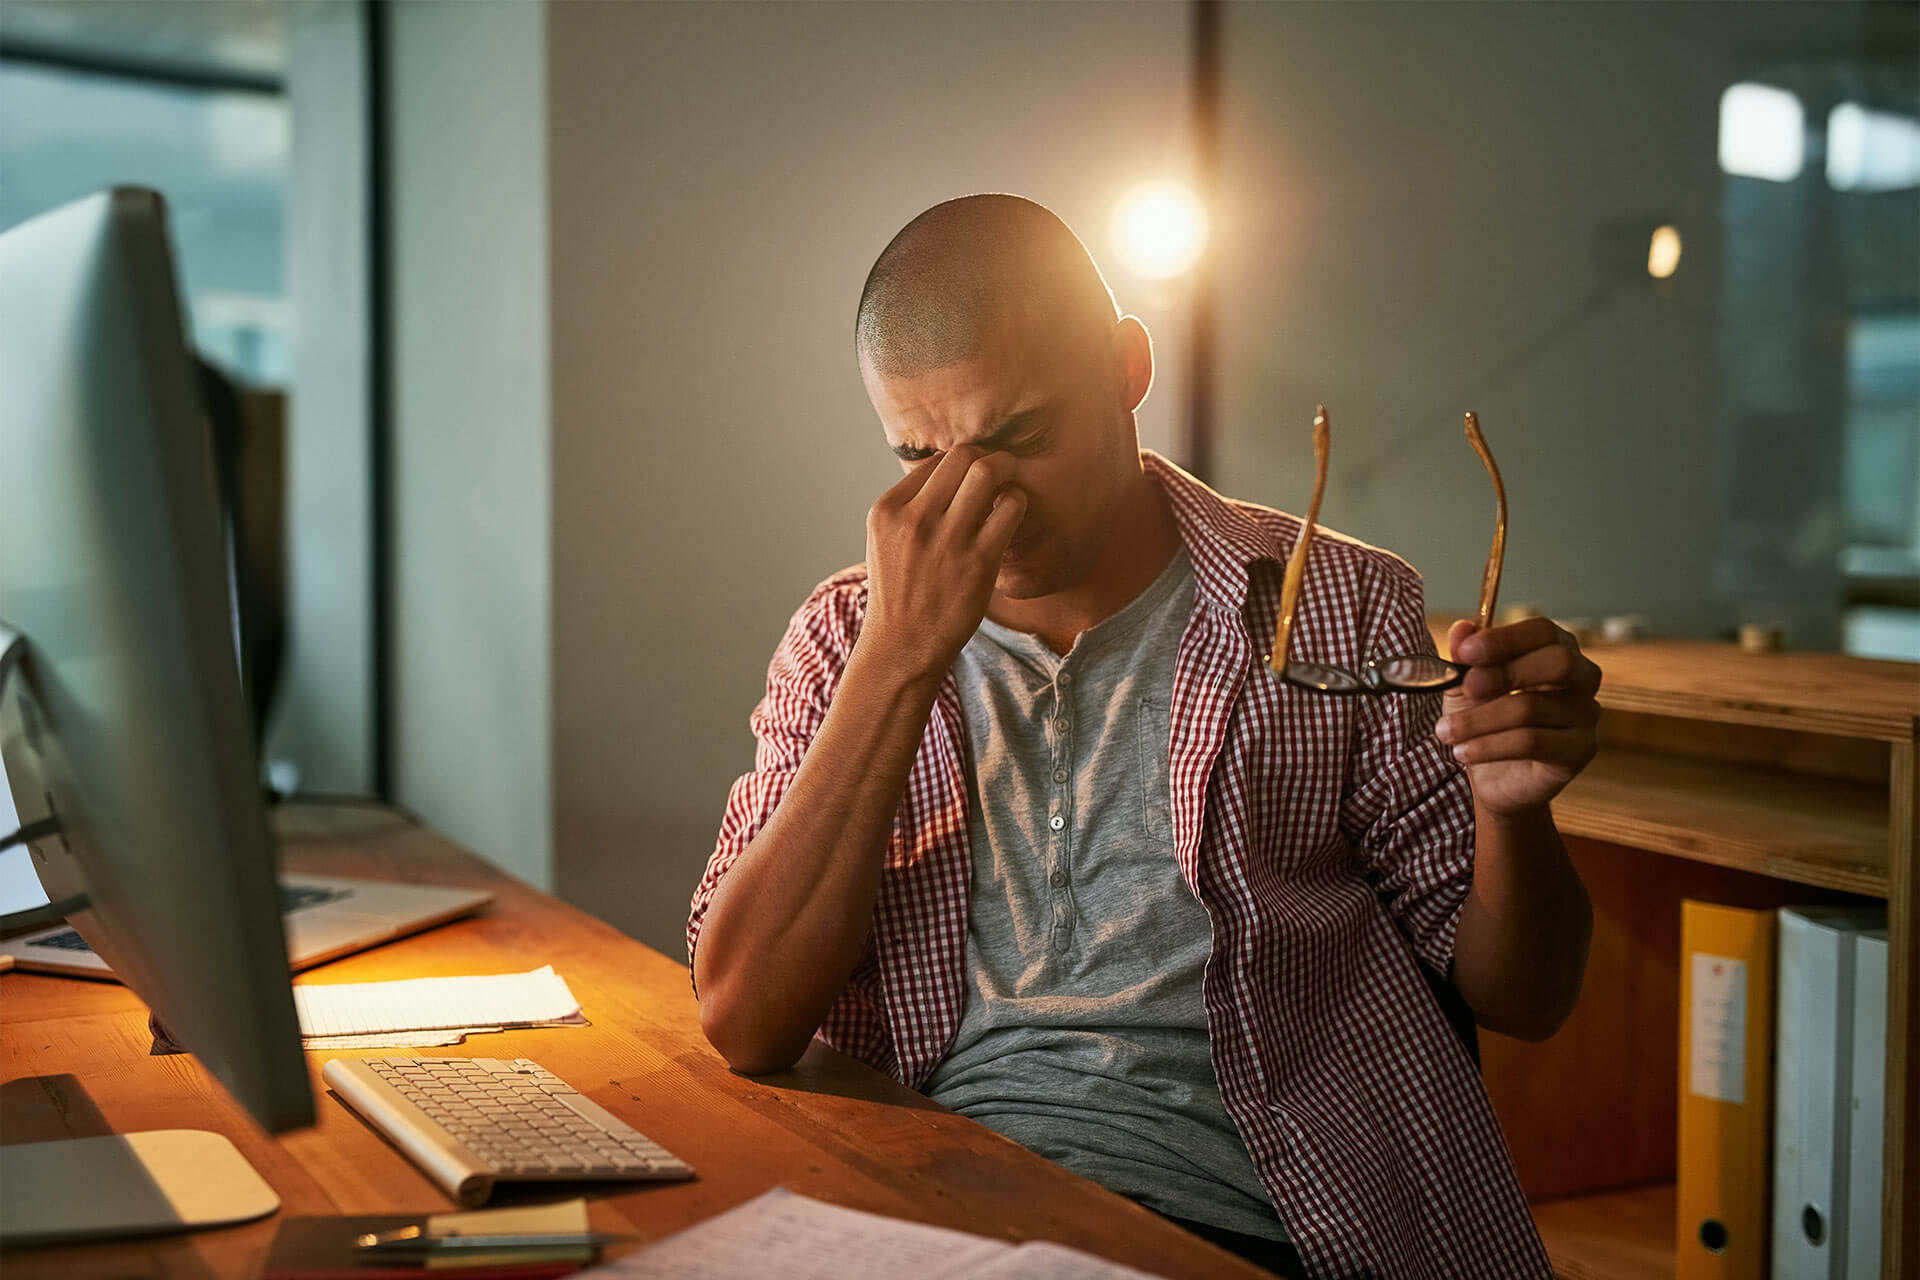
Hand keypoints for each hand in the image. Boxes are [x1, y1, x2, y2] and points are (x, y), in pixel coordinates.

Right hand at [860, 445, 1026, 685]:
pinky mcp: (979, 561)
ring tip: (1007, 487)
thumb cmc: (899, 592)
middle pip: (962, 455)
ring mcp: (947, 540)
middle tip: (995, 472)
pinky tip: (1012, 515)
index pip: (933, 460)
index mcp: (888, 511)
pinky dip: (1017, 502)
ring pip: (988, 472)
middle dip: (985, 457)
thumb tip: (947, 473)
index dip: (957, 464)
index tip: (969, 477)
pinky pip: (1011, 507)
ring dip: (1005, 473)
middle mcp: (915, 520)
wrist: (902, 645)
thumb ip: (909, 507)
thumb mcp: (884, 542)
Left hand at [1436, 617, 1601, 819]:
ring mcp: (1587, 715)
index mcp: (1558, 649)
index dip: (1504, 638)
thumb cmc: (1485, 720)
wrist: (1492, 777)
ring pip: (1533, 708)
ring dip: (1480, 719)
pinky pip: (1533, 742)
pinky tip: (1463, 752)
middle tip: (1467, 687)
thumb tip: (1462, 628)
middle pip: (1558, 661)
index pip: (1543, 631)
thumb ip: (1465, 657)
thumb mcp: (1465, 685)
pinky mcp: (1580, 750)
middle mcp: (1583, 677)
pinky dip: (1490, 746)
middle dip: (1505, 672)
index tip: (1465, 651)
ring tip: (1446, 731)